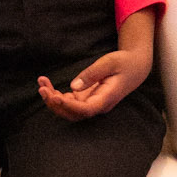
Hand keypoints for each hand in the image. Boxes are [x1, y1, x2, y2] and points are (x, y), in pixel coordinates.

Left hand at [37, 7, 156, 121]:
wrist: (134, 66)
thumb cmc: (123, 63)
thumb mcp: (109, 63)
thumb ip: (92, 74)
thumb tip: (73, 87)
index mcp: (106, 99)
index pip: (85, 110)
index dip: (68, 106)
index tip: (54, 96)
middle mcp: (97, 105)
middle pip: (73, 114)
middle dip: (55, 104)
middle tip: (42, 88)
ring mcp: (91, 103)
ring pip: (68, 109)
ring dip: (52, 99)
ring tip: (41, 83)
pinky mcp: (86, 98)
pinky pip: (69, 101)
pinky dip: (56, 94)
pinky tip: (46, 84)